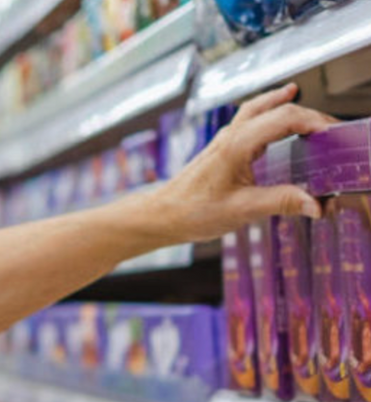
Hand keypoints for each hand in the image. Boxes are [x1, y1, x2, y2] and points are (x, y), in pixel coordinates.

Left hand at [151, 84, 338, 243]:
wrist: (160, 215)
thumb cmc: (191, 212)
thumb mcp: (241, 210)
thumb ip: (280, 202)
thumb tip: (315, 204)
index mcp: (236, 146)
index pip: (283, 118)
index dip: (312, 121)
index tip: (332, 133)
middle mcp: (230, 137)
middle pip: (272, 109)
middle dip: (304, 111)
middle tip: (329, 123)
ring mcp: (223, 140)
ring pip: (255, 109)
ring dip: (280, 101)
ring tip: (298, 94)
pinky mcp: (220, 148)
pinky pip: (247, 120)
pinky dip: (265, 112)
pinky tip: (271, 119)